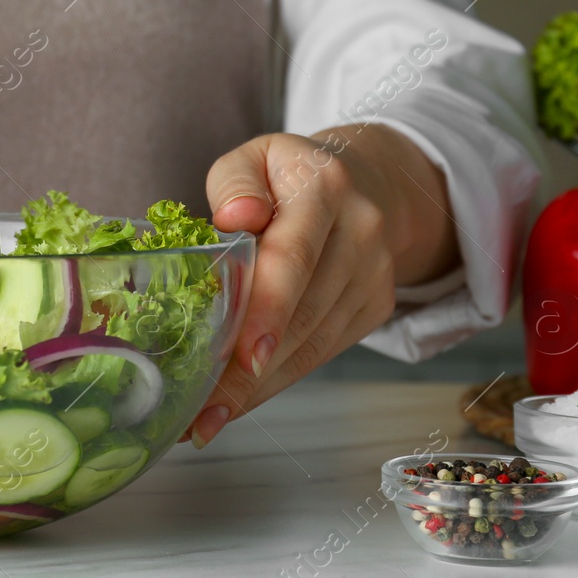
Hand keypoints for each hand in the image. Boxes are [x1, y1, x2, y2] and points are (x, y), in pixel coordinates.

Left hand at [187, 125, 459, 447]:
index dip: (268, 310)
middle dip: (250, 371)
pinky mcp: (374, 306)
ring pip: (314, 344)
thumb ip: (234, 182)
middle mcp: (361, 232)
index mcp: (324, 187)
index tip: (243, 358)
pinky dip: (279, 381)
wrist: (364, 183)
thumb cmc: (285, 177)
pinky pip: (322, 352)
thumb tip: (234, 218)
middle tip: (202, 413)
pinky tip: (241, 400)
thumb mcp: (252, 158)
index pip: (294, 256)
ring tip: (208, 419)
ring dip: (260, 389)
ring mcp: (374, 274)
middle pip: (303, 312)